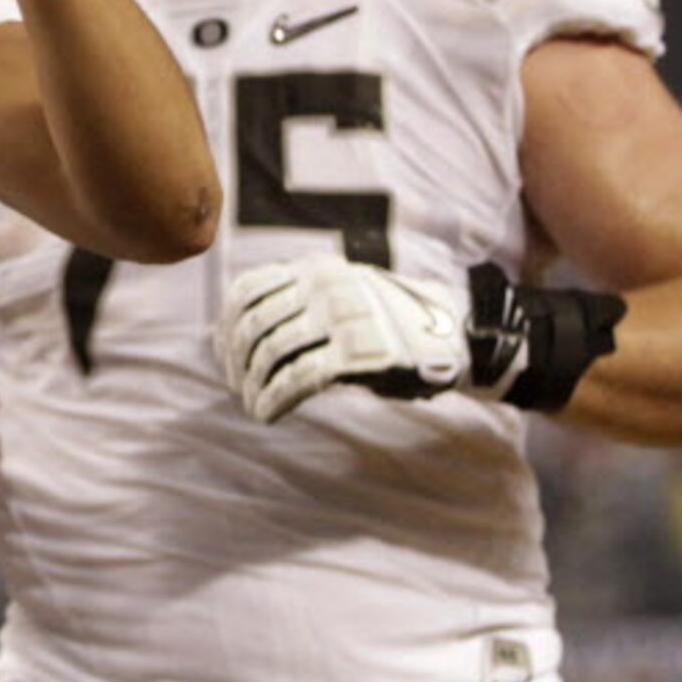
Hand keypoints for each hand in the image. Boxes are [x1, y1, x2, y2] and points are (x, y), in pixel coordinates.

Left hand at [217, 255, 469, 422]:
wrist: (456, 336)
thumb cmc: (391, 322)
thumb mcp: (343, 296)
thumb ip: (298, 305)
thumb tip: (237, 337)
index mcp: (317, 269)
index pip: (249, 289)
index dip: (227, 324)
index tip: (225, 353)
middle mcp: (326, 286)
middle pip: (255, 322)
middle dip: (238, 359)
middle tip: (238, 385)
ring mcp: (343, 316)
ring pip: (272, 350)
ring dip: (253, 384)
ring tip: (252, 403)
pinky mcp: (359, 351)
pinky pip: (299, 377)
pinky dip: (274, 397)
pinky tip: (267, 412)